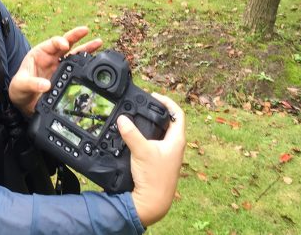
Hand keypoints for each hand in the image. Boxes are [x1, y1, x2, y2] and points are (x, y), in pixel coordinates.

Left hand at [8, 26, 100, 115]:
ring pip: (75, 54)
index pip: (51, 43)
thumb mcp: (21, 85)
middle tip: (85, 30)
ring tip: (98, 42)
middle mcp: (51, 57)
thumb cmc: (19, 89)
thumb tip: (45, 85)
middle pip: (66, 43)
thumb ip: (32, 83)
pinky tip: (95, 61)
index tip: (65, 44)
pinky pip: (77, 68)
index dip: (59, 42)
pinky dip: (86, 64)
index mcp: (40, 53)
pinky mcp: (65, 76)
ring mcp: (59, 66)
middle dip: (76, 36)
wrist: (24, 102)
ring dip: (86, 48)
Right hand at [118, 94, 185, 227]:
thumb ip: (131, 134)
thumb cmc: (154, 179)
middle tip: (145, 104)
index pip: (178, 114)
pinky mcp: (160, 162)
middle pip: (170, 122)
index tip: (154, 97)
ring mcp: (168, 155)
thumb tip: (122, 119)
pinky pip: (155, 143)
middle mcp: (175, 146)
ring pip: (162, 133)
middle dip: (158, 112)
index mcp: (177, 140)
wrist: (153, 202)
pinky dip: (147, 136)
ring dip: (152, 124)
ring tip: (140, 117)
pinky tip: (136, 137)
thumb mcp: (141, 151)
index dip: (168, 102)